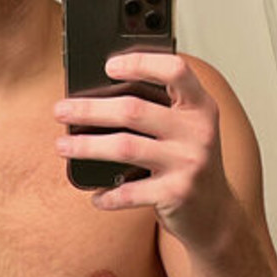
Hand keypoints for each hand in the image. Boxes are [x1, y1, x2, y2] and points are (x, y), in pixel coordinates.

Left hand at [53, 52, 233, 248]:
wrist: (216, 214)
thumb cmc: (190, 165)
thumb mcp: (187, 130)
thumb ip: (160, 110)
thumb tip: (99, 98)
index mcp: (200, 106)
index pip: (175, 70)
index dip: (142, 62)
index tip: (109, 65)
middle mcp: (198, 131)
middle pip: (134, 110)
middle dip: (89, 109)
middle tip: (60, 110)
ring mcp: (188, 163)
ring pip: (124, 147)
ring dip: (86, 146)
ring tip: (62, 145)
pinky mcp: (177, 193)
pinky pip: (130, 192)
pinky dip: (108, 194)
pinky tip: (95, 195)